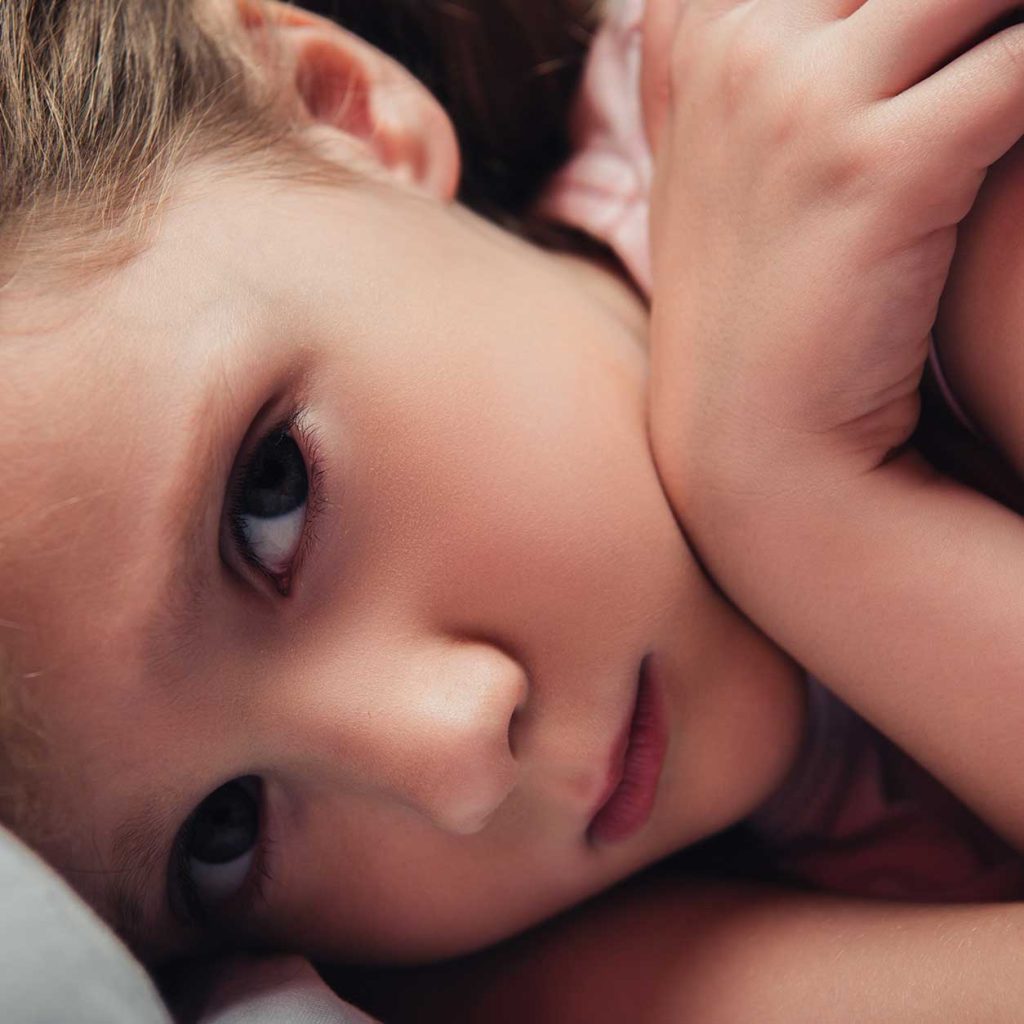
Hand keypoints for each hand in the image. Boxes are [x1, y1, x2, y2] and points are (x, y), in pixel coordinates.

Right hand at [641, 0, 1023, 510]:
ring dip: (1012, 22)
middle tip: (996, 60)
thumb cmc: (759, 298)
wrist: (748, 438)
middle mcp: (743, 47)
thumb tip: (783, 21)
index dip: (911, 0)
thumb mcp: (716, 161)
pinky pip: (1023, 64)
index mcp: (707, 31)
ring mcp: (800, 103)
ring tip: (1016, 84)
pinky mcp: (877, 169)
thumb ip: (732, 55)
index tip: (945, 39)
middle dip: (975, 7)